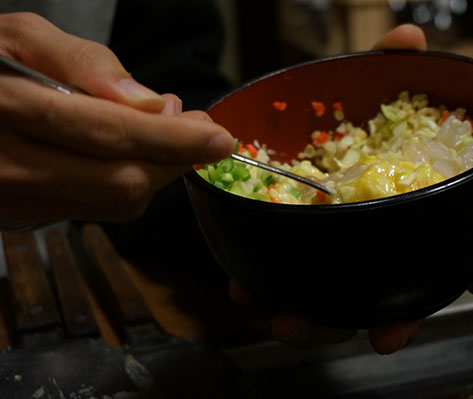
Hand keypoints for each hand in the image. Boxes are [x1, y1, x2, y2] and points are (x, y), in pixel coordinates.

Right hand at [0, 12, 233, 230]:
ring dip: (155, 174)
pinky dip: (122, 185)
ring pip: (114, 205)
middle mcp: (7, 169)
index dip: (176, 140)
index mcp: (6, 112)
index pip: (114, 136)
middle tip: (201, 136)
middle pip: (124, 183)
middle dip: (175, 162)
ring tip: (166, 139)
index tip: (216, 135)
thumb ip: (84, 66)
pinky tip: (124, 157)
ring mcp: (11, 203)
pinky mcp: (16, 218)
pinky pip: (91, 209)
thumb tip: (150, 104)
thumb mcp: (17, 36)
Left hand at [228, 24, 472, 354]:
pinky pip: (289, 275)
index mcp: (411, 200)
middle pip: (403, 285)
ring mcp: (340, 244)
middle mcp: (381, 231)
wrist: (278, 123)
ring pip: (345, 296)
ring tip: (291, 324)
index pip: (458, 237)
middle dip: (398, 317)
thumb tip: (410, 39)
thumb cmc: (339, 114)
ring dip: (323, 319)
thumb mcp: (363, 85)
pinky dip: (269, 283)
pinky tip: (247, 286)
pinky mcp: (297, 246)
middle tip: (385, 335)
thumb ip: (387, 66)